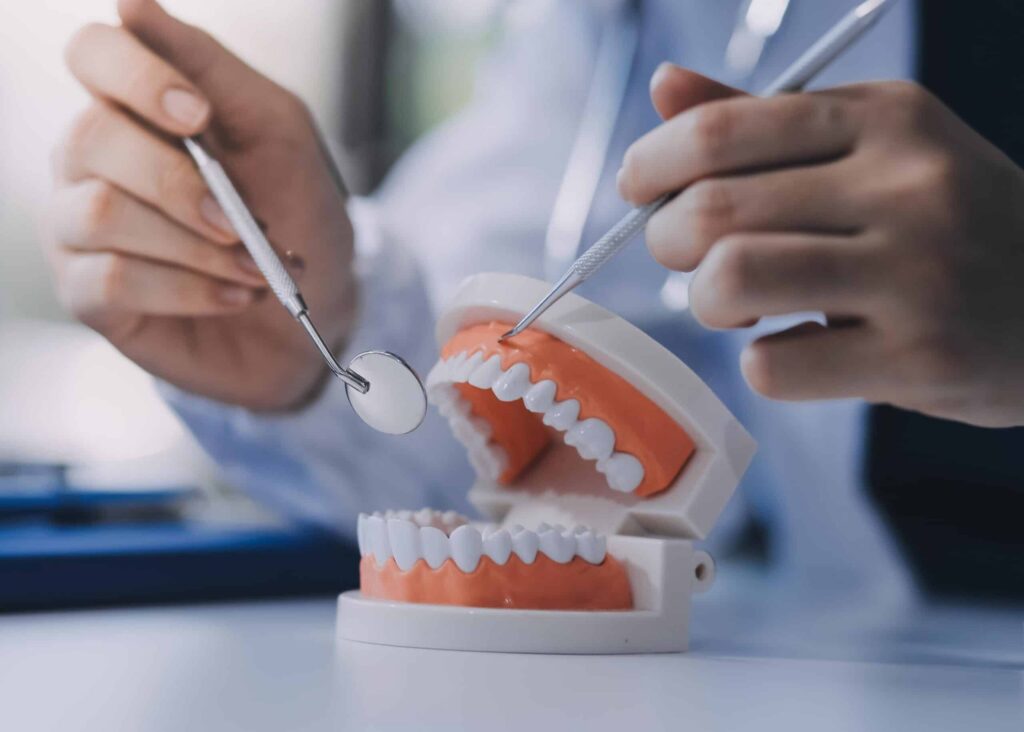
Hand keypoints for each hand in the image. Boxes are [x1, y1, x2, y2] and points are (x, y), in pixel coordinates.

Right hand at [47, 0, 355, 410]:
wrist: (317, 308)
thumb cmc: (296, 212)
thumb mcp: (277, 129)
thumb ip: (212, 67)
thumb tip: (132, 4)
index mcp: (136, 108)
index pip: (92, 54)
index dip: (136, 76)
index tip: (199, 115)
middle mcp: (92, 161)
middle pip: (91, 138)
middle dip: (179, 184)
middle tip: (240, 221)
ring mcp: (80, 229)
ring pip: (99, 213)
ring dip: (195, 245)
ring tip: (251, 266)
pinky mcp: (89, 295)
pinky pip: (111, 280)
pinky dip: (190, 290)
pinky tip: (234, 295)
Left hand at [618, 64, 1023, 427]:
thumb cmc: (949, 221)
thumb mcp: (877, 146)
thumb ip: (766, 123)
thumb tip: (665, 88)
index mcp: (885, 119)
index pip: (722, 130)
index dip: (652, 163)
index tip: (637, 188)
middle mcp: (904, 186)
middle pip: (711, 212)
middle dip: (665, 241)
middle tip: (682, 255)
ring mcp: (916, 274)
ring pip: (732, 281)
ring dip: (706, 301)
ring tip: (732, 302)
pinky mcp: (919, 358)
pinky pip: (774, 366)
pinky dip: (762, 362)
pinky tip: (798, 348)